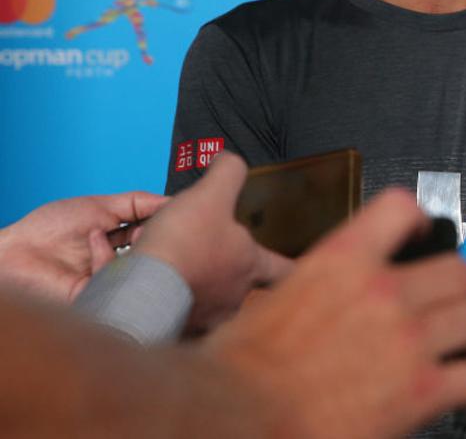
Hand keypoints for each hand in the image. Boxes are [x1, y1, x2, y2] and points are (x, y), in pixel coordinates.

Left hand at [0, 190, 167, 302]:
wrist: (15, 251)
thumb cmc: (47, 229)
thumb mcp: (100, 206)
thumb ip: (137, 202)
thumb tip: (171, 201)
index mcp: (119, 242)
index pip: (153, 236)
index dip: (165, 225)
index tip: (176, 213)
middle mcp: (118, 262)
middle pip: (153, 255)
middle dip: (157, 238)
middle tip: (158, 225)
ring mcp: (109, 280)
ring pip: (142, 271)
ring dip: (137, 246)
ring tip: (127, 231)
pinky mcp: (98, 296)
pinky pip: (117, 281)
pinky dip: (107, 256)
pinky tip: (94, 241)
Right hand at [134, 152, 291, 330]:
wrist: (142, 289)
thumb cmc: (182, 245)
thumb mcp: (211, 193)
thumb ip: (228, 172)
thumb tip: (231, 159)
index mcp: (250, 266)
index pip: (285, 269)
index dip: (291, 266)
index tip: (298, 270)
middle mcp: (234, 297)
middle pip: (243, 288)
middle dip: (230, 275)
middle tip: (213, 263)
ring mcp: (208, 319)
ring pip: (211, 306)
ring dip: (200, 290)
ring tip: (183, 276)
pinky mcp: (179, 331)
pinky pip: (183, 320)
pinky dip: (176, 307)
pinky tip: (164, 295)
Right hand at [200, 188, 465, 437]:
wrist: (233, 414)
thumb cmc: (239, 369)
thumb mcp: (272, 299)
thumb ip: (317, 287)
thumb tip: (327, 295)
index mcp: (343, 261)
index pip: (401, 210)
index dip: (422, 220)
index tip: (428, 231)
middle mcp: (384, 292)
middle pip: (458, 270)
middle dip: (464, 285)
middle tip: (462, 297)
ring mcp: (408, 339)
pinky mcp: (422, 389)